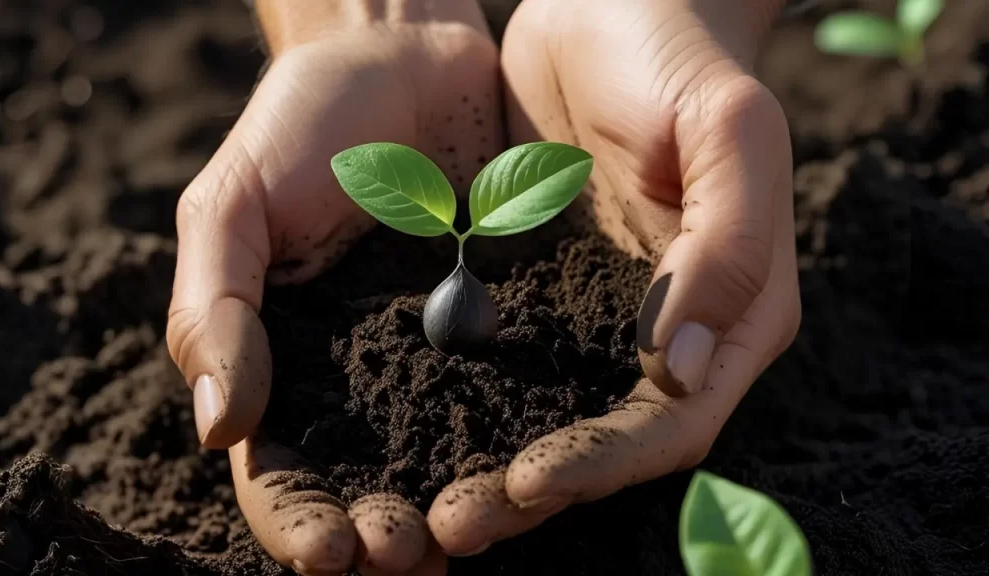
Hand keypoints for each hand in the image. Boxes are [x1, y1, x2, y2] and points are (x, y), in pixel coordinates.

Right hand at [165, 1, 502, 572]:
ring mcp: (442, 358)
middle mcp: (367, 379)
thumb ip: (214, 312)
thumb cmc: (302, 127)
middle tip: (408, 555)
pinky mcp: (511, 324)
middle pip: (370, 486)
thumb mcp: (232, 207)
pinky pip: (520, 396)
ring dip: (456, 509)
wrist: (403, 58)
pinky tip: (538, 476)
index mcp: (287, 365)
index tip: (327, 548)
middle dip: (383, 535)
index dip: (299, 521)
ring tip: (469, 535)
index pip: (283, 472)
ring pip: (448, 459)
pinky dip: (525, 443)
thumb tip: (218, 430)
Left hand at [426, 0, 800, 554]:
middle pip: (609, 445)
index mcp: (734, 312)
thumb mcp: (728, 130)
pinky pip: (509, 368)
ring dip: (492, 469)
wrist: (609, 3)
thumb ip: (727, 248)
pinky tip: (408, 433)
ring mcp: (604, 319)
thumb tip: (674, 371)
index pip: (675, 422)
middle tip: (451, 526)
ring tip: (420, 509)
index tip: (524, 484)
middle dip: (536, 493)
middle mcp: (673, 334)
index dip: (605, 464)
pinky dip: (467, 409)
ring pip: (552, 420)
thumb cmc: (679, 56)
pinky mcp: (546, 295)